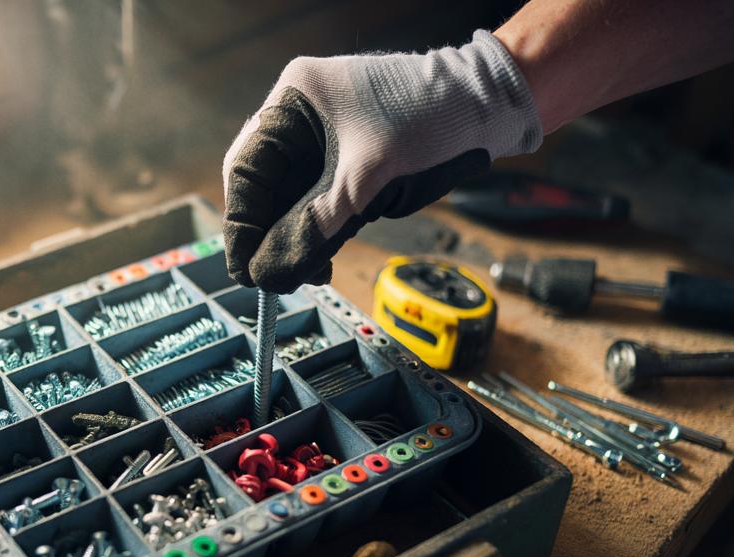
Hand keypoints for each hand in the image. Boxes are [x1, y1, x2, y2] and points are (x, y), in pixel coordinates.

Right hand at [222, 30, 541, 292]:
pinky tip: (321, 257)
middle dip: (267, 235)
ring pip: (290, 197)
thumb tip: (267, 274)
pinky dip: (317, 230)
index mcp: (295, 99)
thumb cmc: (432, 126)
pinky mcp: (347, 156)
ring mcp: (325, 135)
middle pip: (264, 185)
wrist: (491, 112)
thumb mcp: (364, 186)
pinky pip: (317, 199)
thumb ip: (310, 233)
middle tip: (271, 278)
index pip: (246, 170)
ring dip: (293, 238)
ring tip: (303, 273)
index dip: (242, 226)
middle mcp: (302, 114)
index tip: (246, 269)